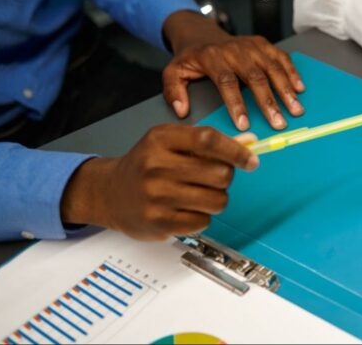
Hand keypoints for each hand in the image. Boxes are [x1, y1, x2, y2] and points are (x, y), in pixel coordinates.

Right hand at [60, 125, 258, 240]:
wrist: (109, 192)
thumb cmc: (147, 164)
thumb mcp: (173, 142)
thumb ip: (211, 142)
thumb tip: (251, 141)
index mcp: (161, 139)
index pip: (208, 140)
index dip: (236, 151)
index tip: (251, 161)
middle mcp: (156, 165)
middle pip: (219, 173)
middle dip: (225, 178)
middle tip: (214, 178)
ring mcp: (155, 195)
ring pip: (216, 200)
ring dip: (217, 199)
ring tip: (200, 195)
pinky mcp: (157, 222)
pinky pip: (203, 221)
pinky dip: (202, 217)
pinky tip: (186, 209)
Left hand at [162, 11, 304, 130]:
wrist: (202, 33)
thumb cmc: (191, 58)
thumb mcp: (173, 71)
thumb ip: (173, 91)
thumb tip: (182, 111)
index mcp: (212, 57)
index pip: (227, 82)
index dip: (237, 104)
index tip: (244, 124)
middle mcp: (235, 50)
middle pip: (255, 77)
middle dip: (268, 102)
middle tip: (278, 123)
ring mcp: (252, 45)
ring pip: (272, 68)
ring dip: (286, 90)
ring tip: (295, 110)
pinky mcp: (263, 43)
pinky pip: (281, 57)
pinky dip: (292, 72)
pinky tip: (300, 89)